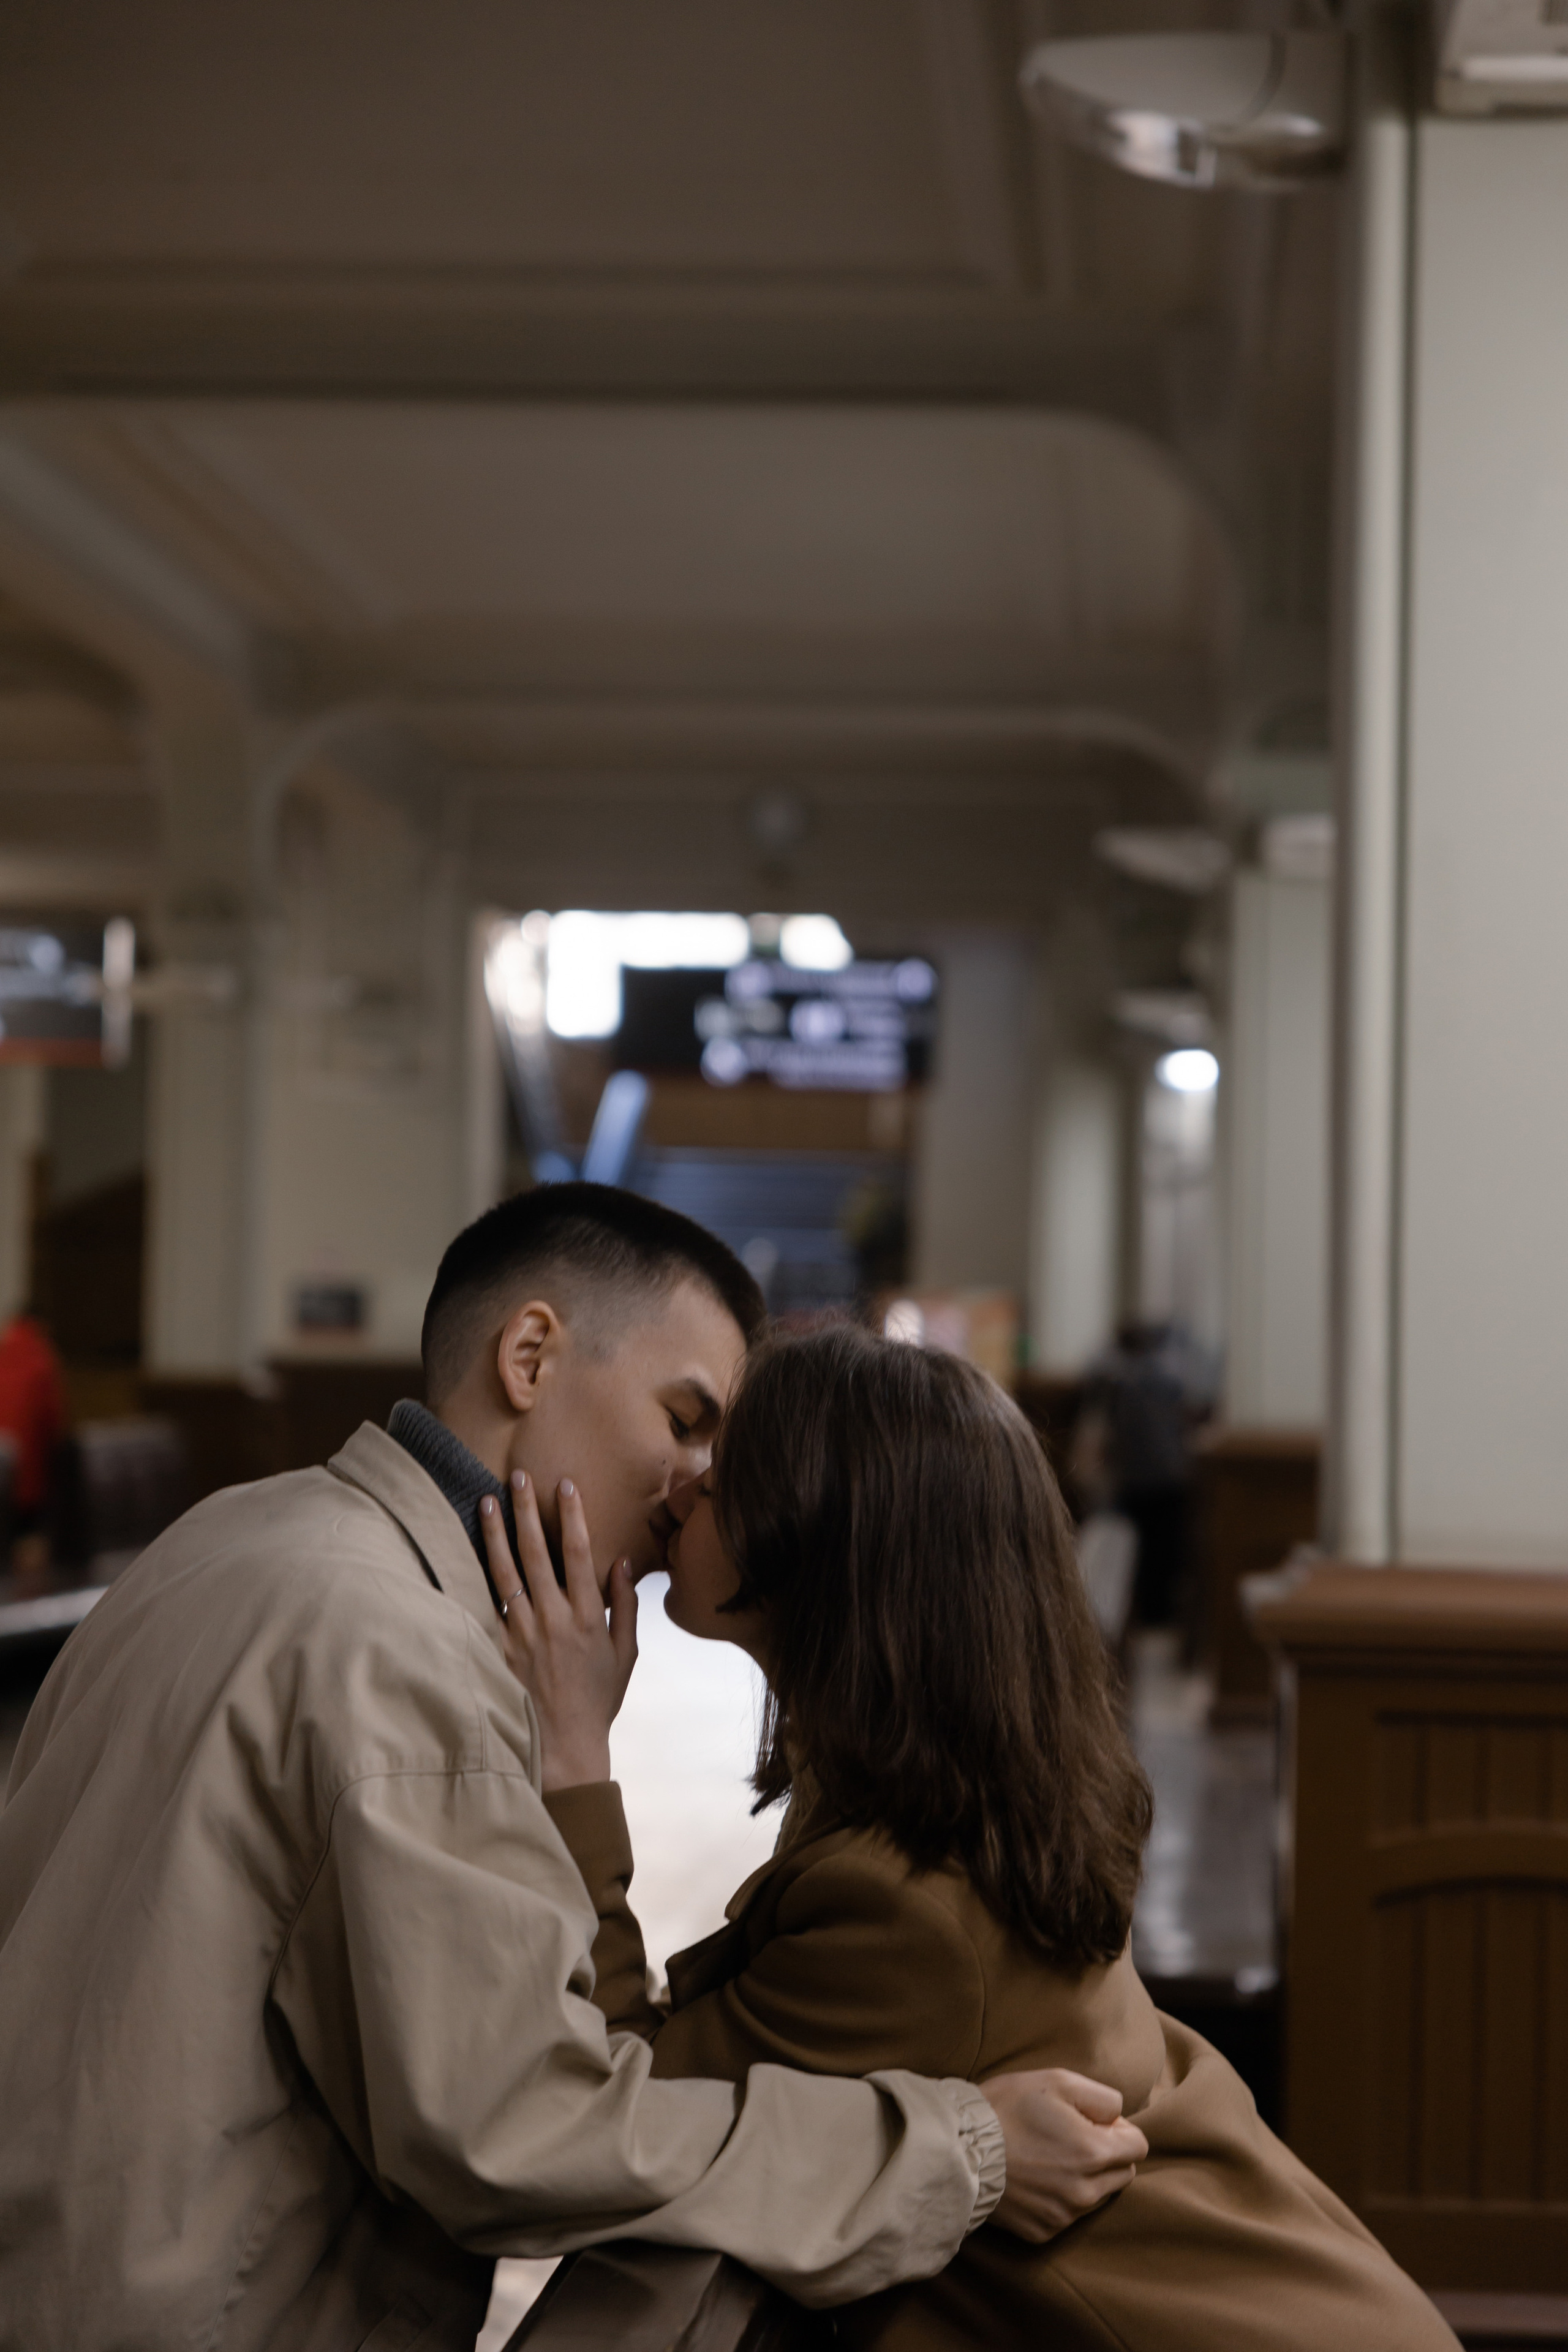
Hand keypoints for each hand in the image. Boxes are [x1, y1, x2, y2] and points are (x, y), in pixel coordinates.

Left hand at [481, 1474, 637, 1791]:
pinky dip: (474, 1575)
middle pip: (537, 1552)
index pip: (579, 1553)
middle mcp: (553, 1619)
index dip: (572, 1515)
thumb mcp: (625, 1655)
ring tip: (486, 1501)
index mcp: (588, 1617)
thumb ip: (625, 1606)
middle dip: (528, 1510)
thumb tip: (623, 1563)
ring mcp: (522, 1634)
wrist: (562, 1748)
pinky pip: (483, 1605)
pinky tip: (464, 1550)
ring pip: (504, 1572)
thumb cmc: (596, 1701)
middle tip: (518, 1476)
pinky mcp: (497, 1649)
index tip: (565, 1484)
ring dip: (495, 1533)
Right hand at [983, 2068, 1147, 2240]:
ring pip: (1097, 2195)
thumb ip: (1103, 2098)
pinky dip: (1060, 2196)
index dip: (1118, 2128)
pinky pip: (1068, 2213)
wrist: (960, 2149)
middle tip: (1070, 2135)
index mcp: (1095, 2153)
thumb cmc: (1008, 2108)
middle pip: (1123, 2173)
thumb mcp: (1058, 2081)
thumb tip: (1119, 2117)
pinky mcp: (1043, 2232)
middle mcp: (1086, 2192)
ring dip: (1085, 2177)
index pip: (1138, 2146)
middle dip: (1106, 2154)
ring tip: (1048, 2155)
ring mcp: (1064, 2216)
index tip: (1091, 2120)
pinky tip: (1034, 2177)